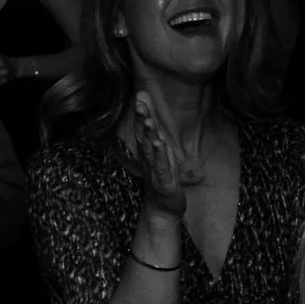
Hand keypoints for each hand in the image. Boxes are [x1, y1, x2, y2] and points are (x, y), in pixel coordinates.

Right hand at [125, 93, 188, 219]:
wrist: (163, 207)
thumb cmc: (161, 174)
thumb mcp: (158, 148)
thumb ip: (151, 124)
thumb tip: (144, 101)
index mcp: (148, 150)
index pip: (142, 128)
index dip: (142, 113)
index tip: (140, 96)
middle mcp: (148, 158)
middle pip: (143, 136)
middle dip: (142, 119)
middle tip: (139, 104)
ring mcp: (155, 170)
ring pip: (150, 151)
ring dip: (149, 136)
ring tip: (148, 121)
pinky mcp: (164, 181)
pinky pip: (161, 167)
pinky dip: (159, 156)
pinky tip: (159, 145)